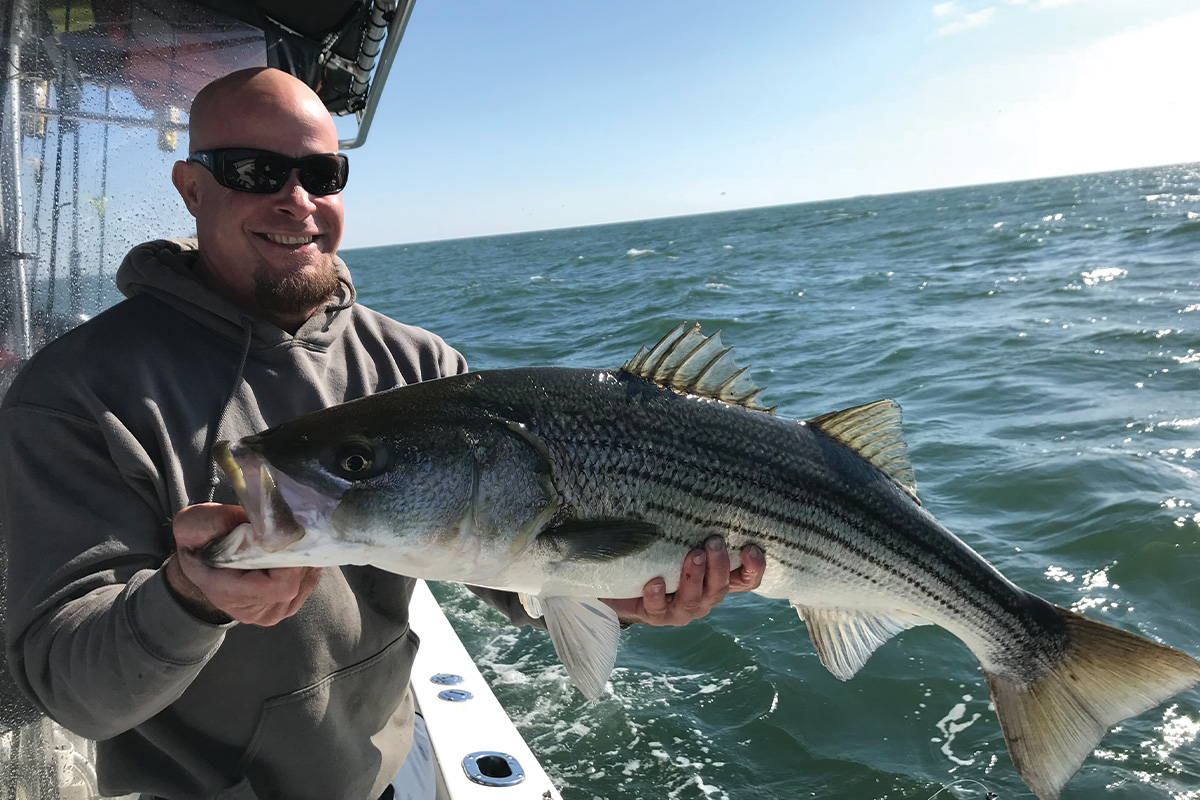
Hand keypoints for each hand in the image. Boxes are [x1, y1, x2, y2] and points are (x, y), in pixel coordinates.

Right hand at [164, 503, 321, 625]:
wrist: (200, 564)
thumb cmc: (197, 542)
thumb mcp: (194, 524)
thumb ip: (218, 522)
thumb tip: (259, 519)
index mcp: (229, 593)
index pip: (280, 586)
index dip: (290, 559)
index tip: (286, 532)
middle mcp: (253, 611)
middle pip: (297, 583)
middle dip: (297, 553)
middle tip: (289, 529)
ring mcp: (272, 614)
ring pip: (306, 582)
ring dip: (302, 558)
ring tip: (285, 541)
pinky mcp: (286, 609)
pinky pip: (308, 584)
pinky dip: (304, 565)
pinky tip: (289, 552)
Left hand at [602, 538, 764, 626]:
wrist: (630, 587)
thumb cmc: (665, 557)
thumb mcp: (684, 541)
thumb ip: (698, 528)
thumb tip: (704, 487)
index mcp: (716, 581)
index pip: (746, 580)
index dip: (754, 568)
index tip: (751, 548)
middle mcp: (704, 598)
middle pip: (720, 587)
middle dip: (719, 565)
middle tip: (713, 542)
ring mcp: (681, 609)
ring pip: (694, 599)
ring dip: (694, 577)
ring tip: (692, 555)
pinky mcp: (656, 615)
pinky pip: (658, 608)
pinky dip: (657, 595)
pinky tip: (655, 582)